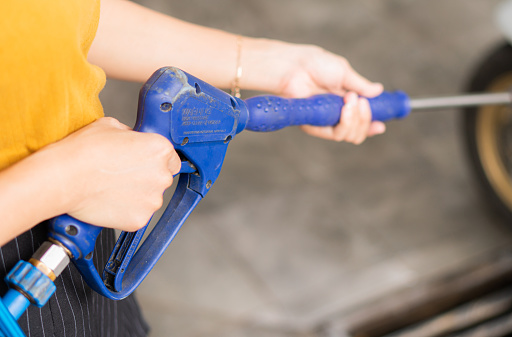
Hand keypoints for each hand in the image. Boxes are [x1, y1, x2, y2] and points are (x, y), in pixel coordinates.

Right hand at [49, 117, 180, 231]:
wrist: (64, 178)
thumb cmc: (83, 152)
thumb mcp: (111, 126)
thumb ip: (131, 135)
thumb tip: (133, 140)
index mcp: (159, 150)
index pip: (172, 159)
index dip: (157, 161)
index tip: (146, 163)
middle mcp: (161, 176)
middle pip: (161, 179)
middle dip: (146, 178)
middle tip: (122, 174)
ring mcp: (152, 200)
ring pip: (150, 198)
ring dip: (137, 195)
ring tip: (112, 187)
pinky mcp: (139, 219)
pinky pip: (137, 214)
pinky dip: (126, 210)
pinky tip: (110, 200)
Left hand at [243, 40, 385, 143]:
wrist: (296, 66)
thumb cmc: (316, 64)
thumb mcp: (344, 73)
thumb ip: (361, 86)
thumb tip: (379, 91)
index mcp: (343, 103)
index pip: (359, 121)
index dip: (371, 125)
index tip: (380, 126)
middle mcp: (334, 115)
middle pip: (357, 132)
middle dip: (366, 120)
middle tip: (363, 103)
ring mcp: (324, 121)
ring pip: (348, 135)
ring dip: (356, 119)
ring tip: (351, 100)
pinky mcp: (314, 126)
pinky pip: (334, 134)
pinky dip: (346, 122)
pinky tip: (346, 108)